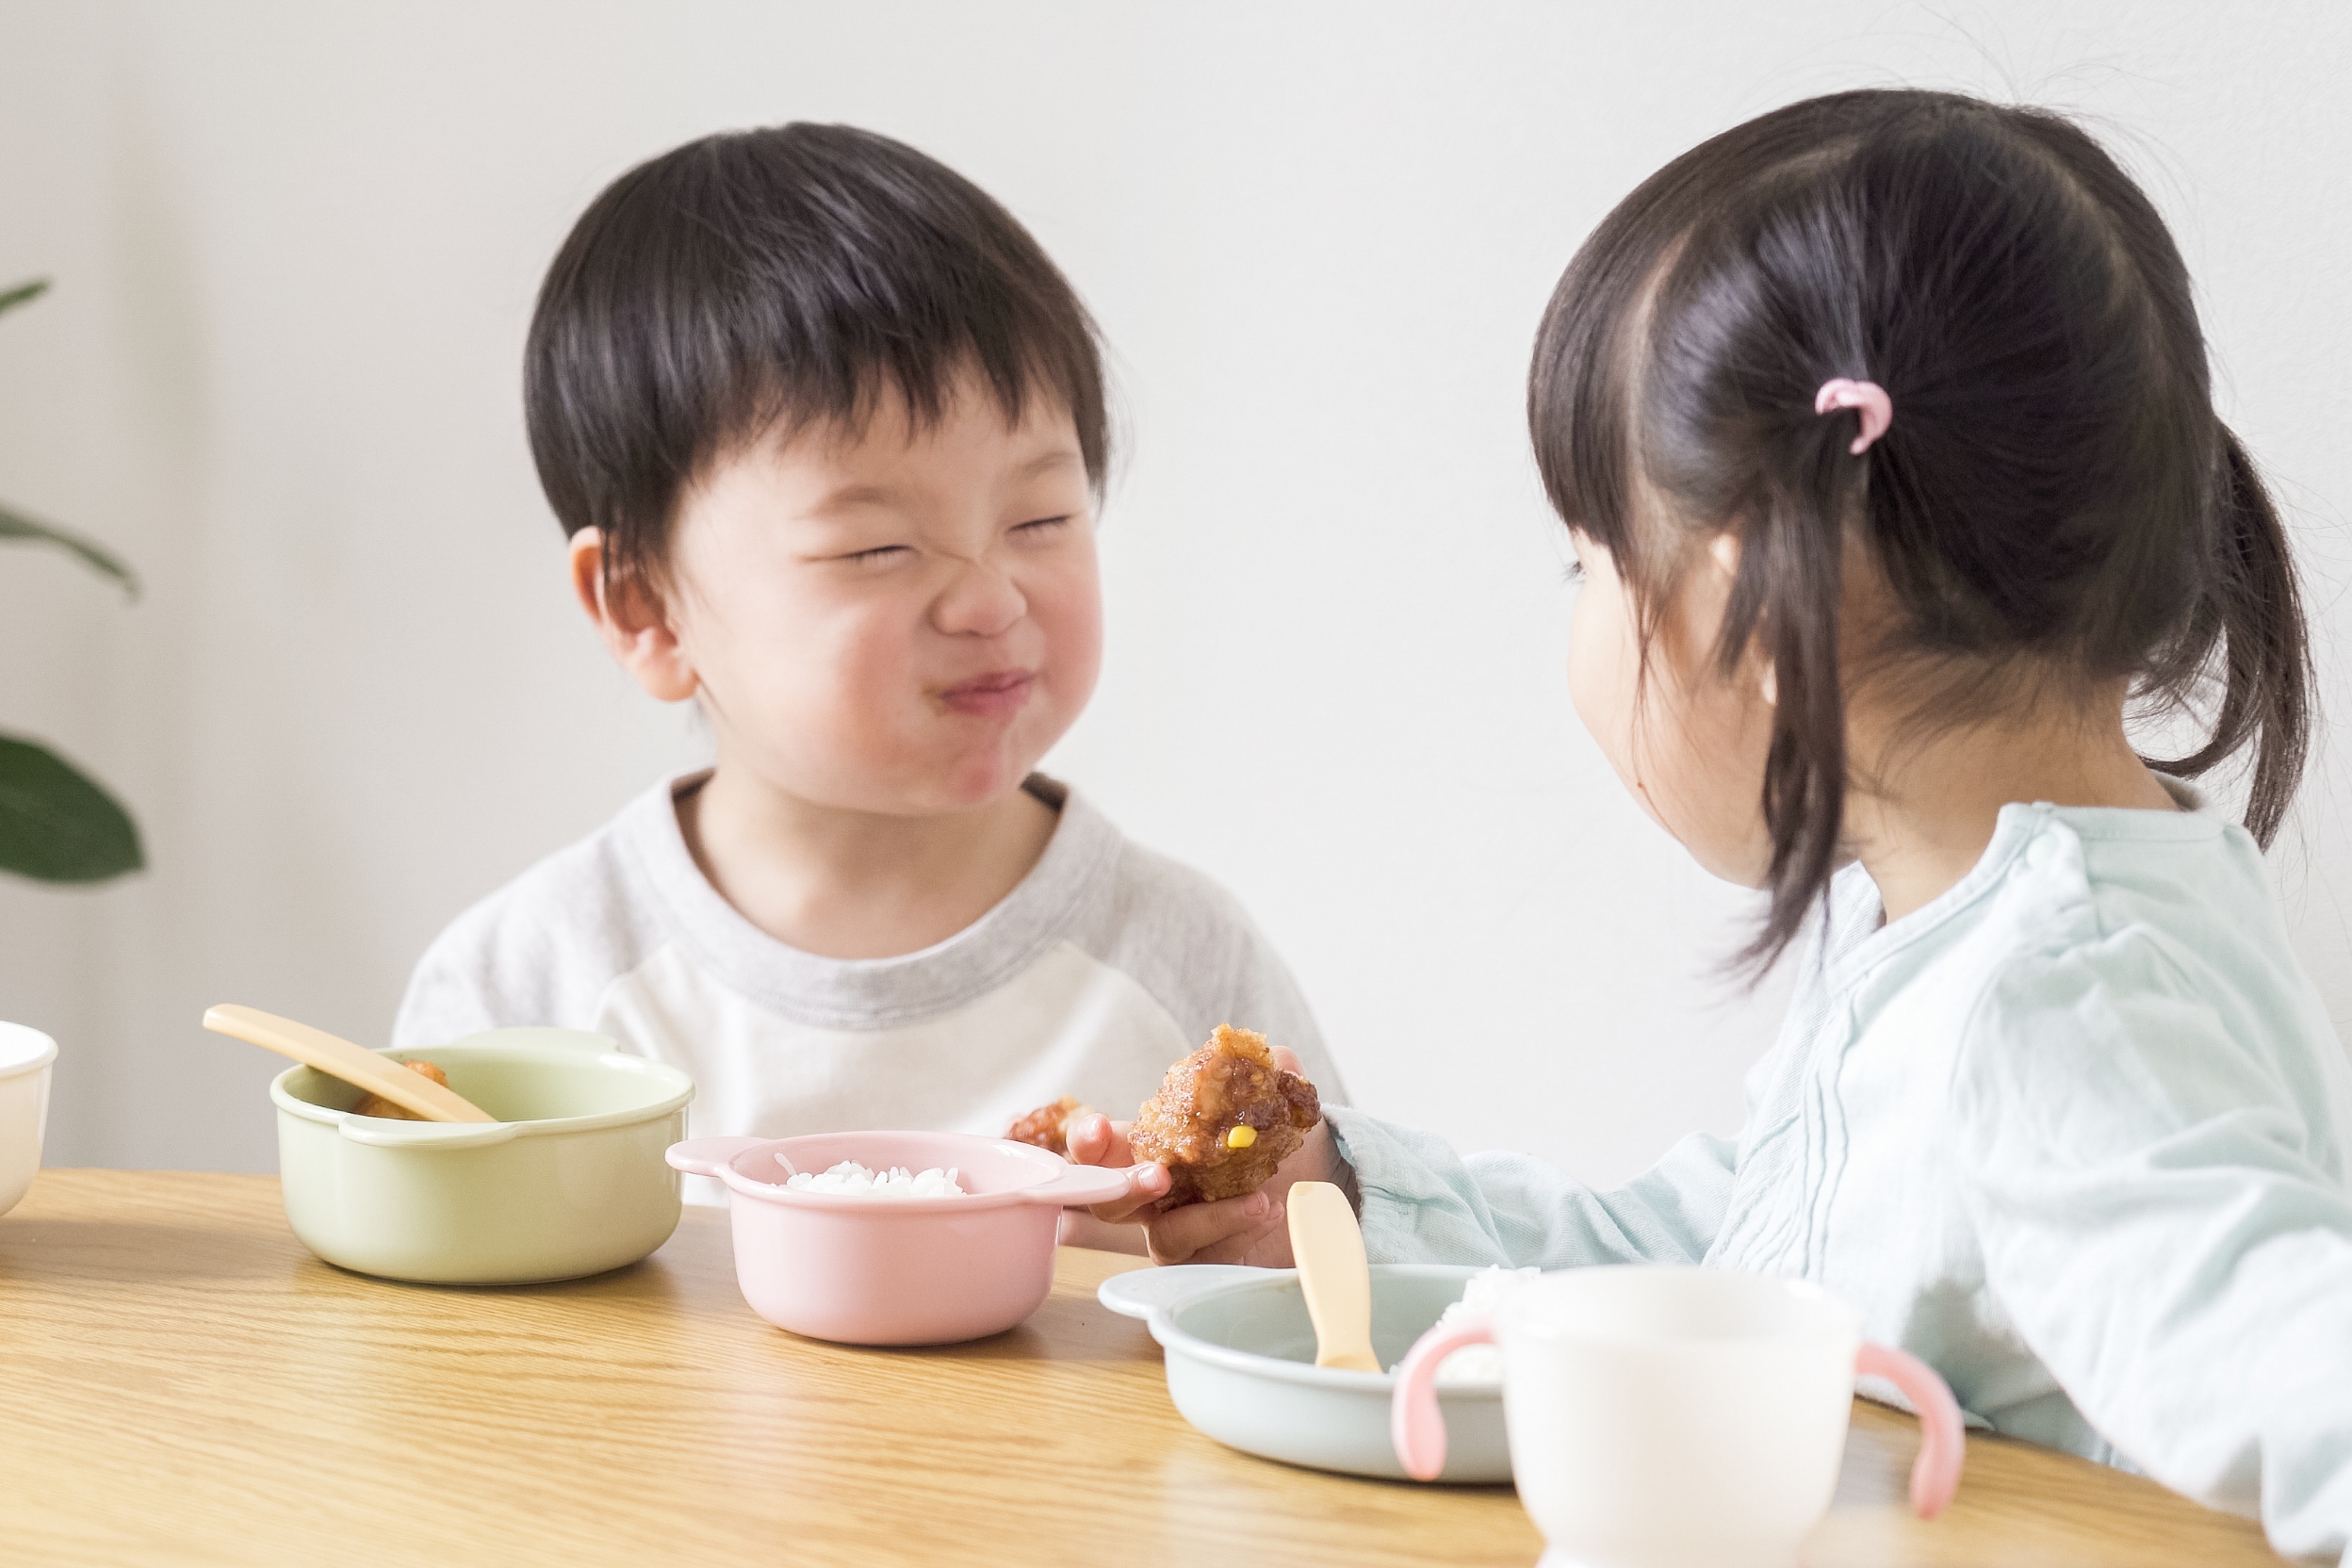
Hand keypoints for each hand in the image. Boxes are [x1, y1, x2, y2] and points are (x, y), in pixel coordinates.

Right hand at [1063, 1048, 1350, 1267]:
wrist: (1312, 1180)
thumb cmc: (1272, 1132)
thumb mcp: (1273, 1088)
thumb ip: (1261, 1066)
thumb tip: (1248, 1053)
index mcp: (1152, 1144)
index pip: (1101, 1146)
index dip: (1088, 1140)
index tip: (1097, 1129)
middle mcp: (1155, 1193)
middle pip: (1107, 1202)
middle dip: (1123, 1189)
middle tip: (1158, 1175)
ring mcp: (1179, 1230)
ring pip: (1165, 1238)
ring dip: (1205, 1219)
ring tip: (1256, 1198)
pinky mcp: (1210, 1260)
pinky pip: (1212, 1257)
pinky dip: (1240, 1232)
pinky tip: (1270, 1209)